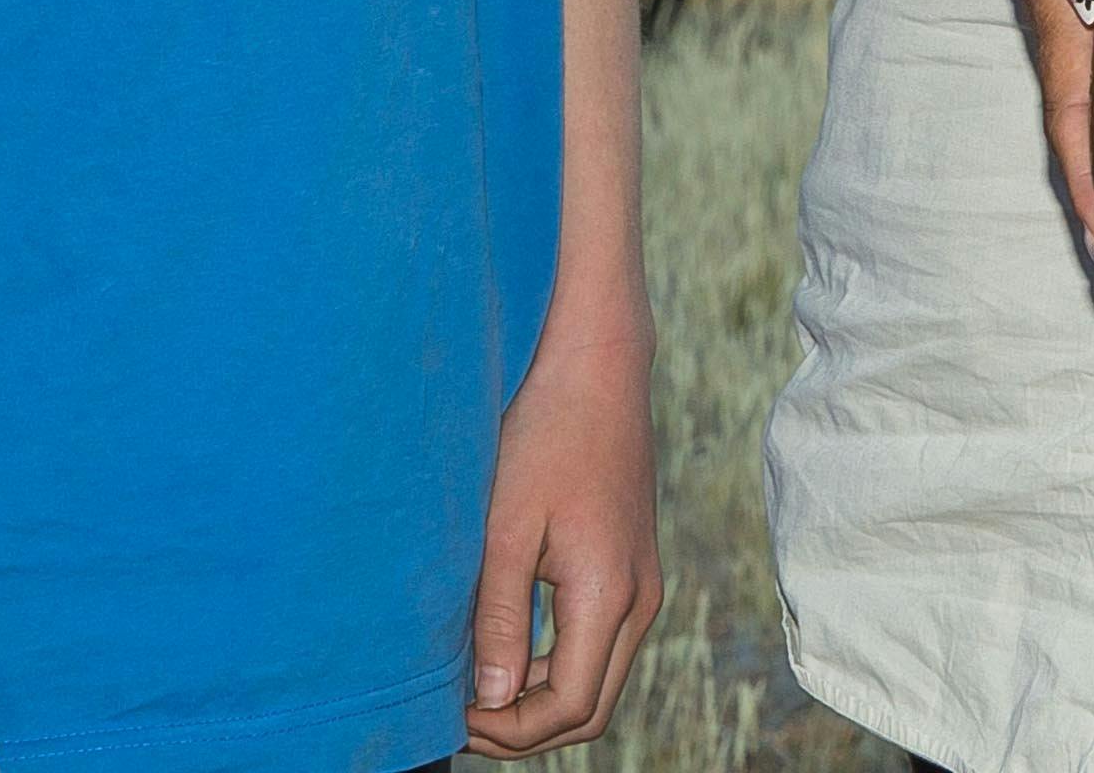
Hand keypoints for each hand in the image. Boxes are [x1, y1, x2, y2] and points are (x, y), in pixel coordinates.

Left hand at [456, 288, 659, 753]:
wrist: (596, 364)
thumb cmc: (546, 433)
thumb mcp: (506, 528)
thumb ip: (498, 619)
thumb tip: (488, 700)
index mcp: (610, 593)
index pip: (568, 707)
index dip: (508, 730)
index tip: (452, 716)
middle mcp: (640, 599)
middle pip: (589, 708)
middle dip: (524, 728)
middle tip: (459, 715)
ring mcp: (642, 583)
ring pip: (596, 680)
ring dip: (538, 698)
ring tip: (472, 684)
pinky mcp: (631, 566)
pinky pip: (599, 645)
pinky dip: (554, 665)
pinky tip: (504, 645)